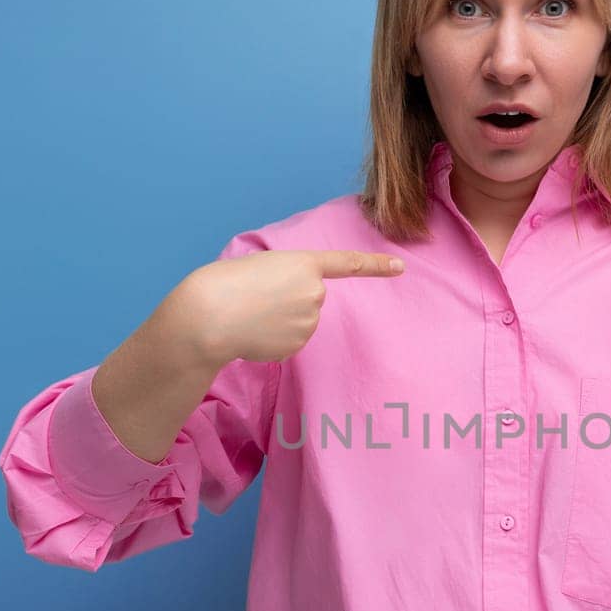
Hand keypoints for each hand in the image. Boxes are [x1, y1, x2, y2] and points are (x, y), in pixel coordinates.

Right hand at [176, 248, 404, 367]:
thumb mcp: (261, 266)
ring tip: (252, 314)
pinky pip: (290, 340)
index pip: (348, 264)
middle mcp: (314, 293)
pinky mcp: (297, 346)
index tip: (400, 266)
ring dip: (281, 319)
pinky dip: (274, 338)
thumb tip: (294, 307)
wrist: (209, 315)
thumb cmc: (226, 283)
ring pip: (301, 321)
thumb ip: (286, 278)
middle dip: (290, 299)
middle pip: (311, 297)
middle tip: (258, 296)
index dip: (376, 265)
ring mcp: (309, 322)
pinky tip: (253, 332)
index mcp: (304, 264)